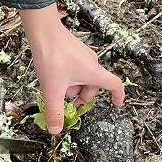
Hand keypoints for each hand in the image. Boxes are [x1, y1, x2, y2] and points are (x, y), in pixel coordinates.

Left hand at [20, 4, 124, 133]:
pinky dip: (68, 76)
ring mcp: (83, 55)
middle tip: (66, 100)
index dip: (118, 96)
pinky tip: (53, 74)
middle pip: (94, 85)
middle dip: (81, 95)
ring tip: (56, 85)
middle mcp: (92, 63)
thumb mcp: (52, 89)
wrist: (43, 31)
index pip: (115, 85)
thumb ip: (55, 112)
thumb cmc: (51, 58)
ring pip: (83, 77)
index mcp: (94, 72)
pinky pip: (76, 68)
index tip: (117, 104)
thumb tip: (56, 131)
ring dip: (72, 85)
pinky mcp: (73, 50)